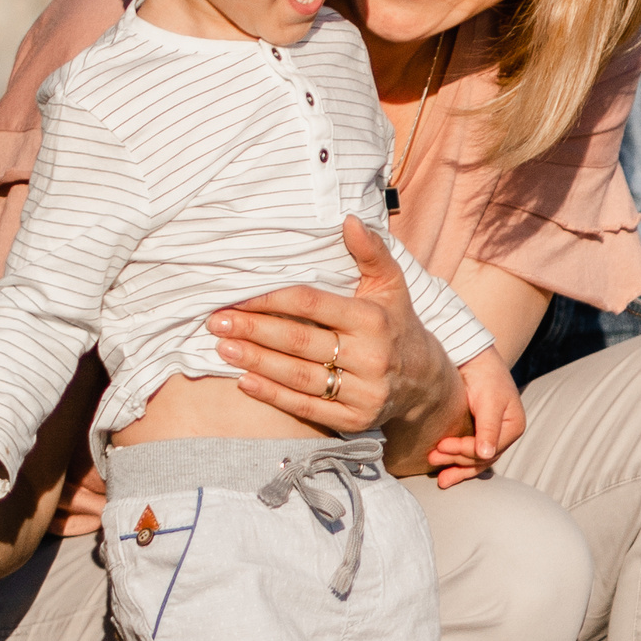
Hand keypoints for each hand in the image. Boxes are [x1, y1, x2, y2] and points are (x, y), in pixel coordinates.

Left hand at [209, 217, 460, 469]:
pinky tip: (245, 382)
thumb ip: (370, 252)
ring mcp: (365, 392)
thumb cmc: (395, 324)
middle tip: (217, 322)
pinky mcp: (356, 420)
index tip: (237, 298)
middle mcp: (371, 357)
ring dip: (257, 362)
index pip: (312, 304)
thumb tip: (349, 220)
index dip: (271, 300)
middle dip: (255, 331)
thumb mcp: (391, 285)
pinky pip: (307, 407)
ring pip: (300, 376)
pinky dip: (273, 395)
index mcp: (374, 320)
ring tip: (224, 348)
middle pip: (300, 341)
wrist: (424, 381)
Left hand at [425, 347, 525, 488]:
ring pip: (475, 460)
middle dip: (457, 462)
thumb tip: (486, 454)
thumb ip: (488, 428)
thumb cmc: (485, 375)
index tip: (443, 445)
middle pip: (482, 458)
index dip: (465, 451)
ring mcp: (490, 434)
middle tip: (433, 458)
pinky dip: (457, 462)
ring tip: (439, 476)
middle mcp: (504, 434)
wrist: (474, 357)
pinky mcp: (476, 432)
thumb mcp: (489, 401)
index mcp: (513, 427)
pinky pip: (469, 453)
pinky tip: (446, 471)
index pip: (489, 449)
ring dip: (456, 468)